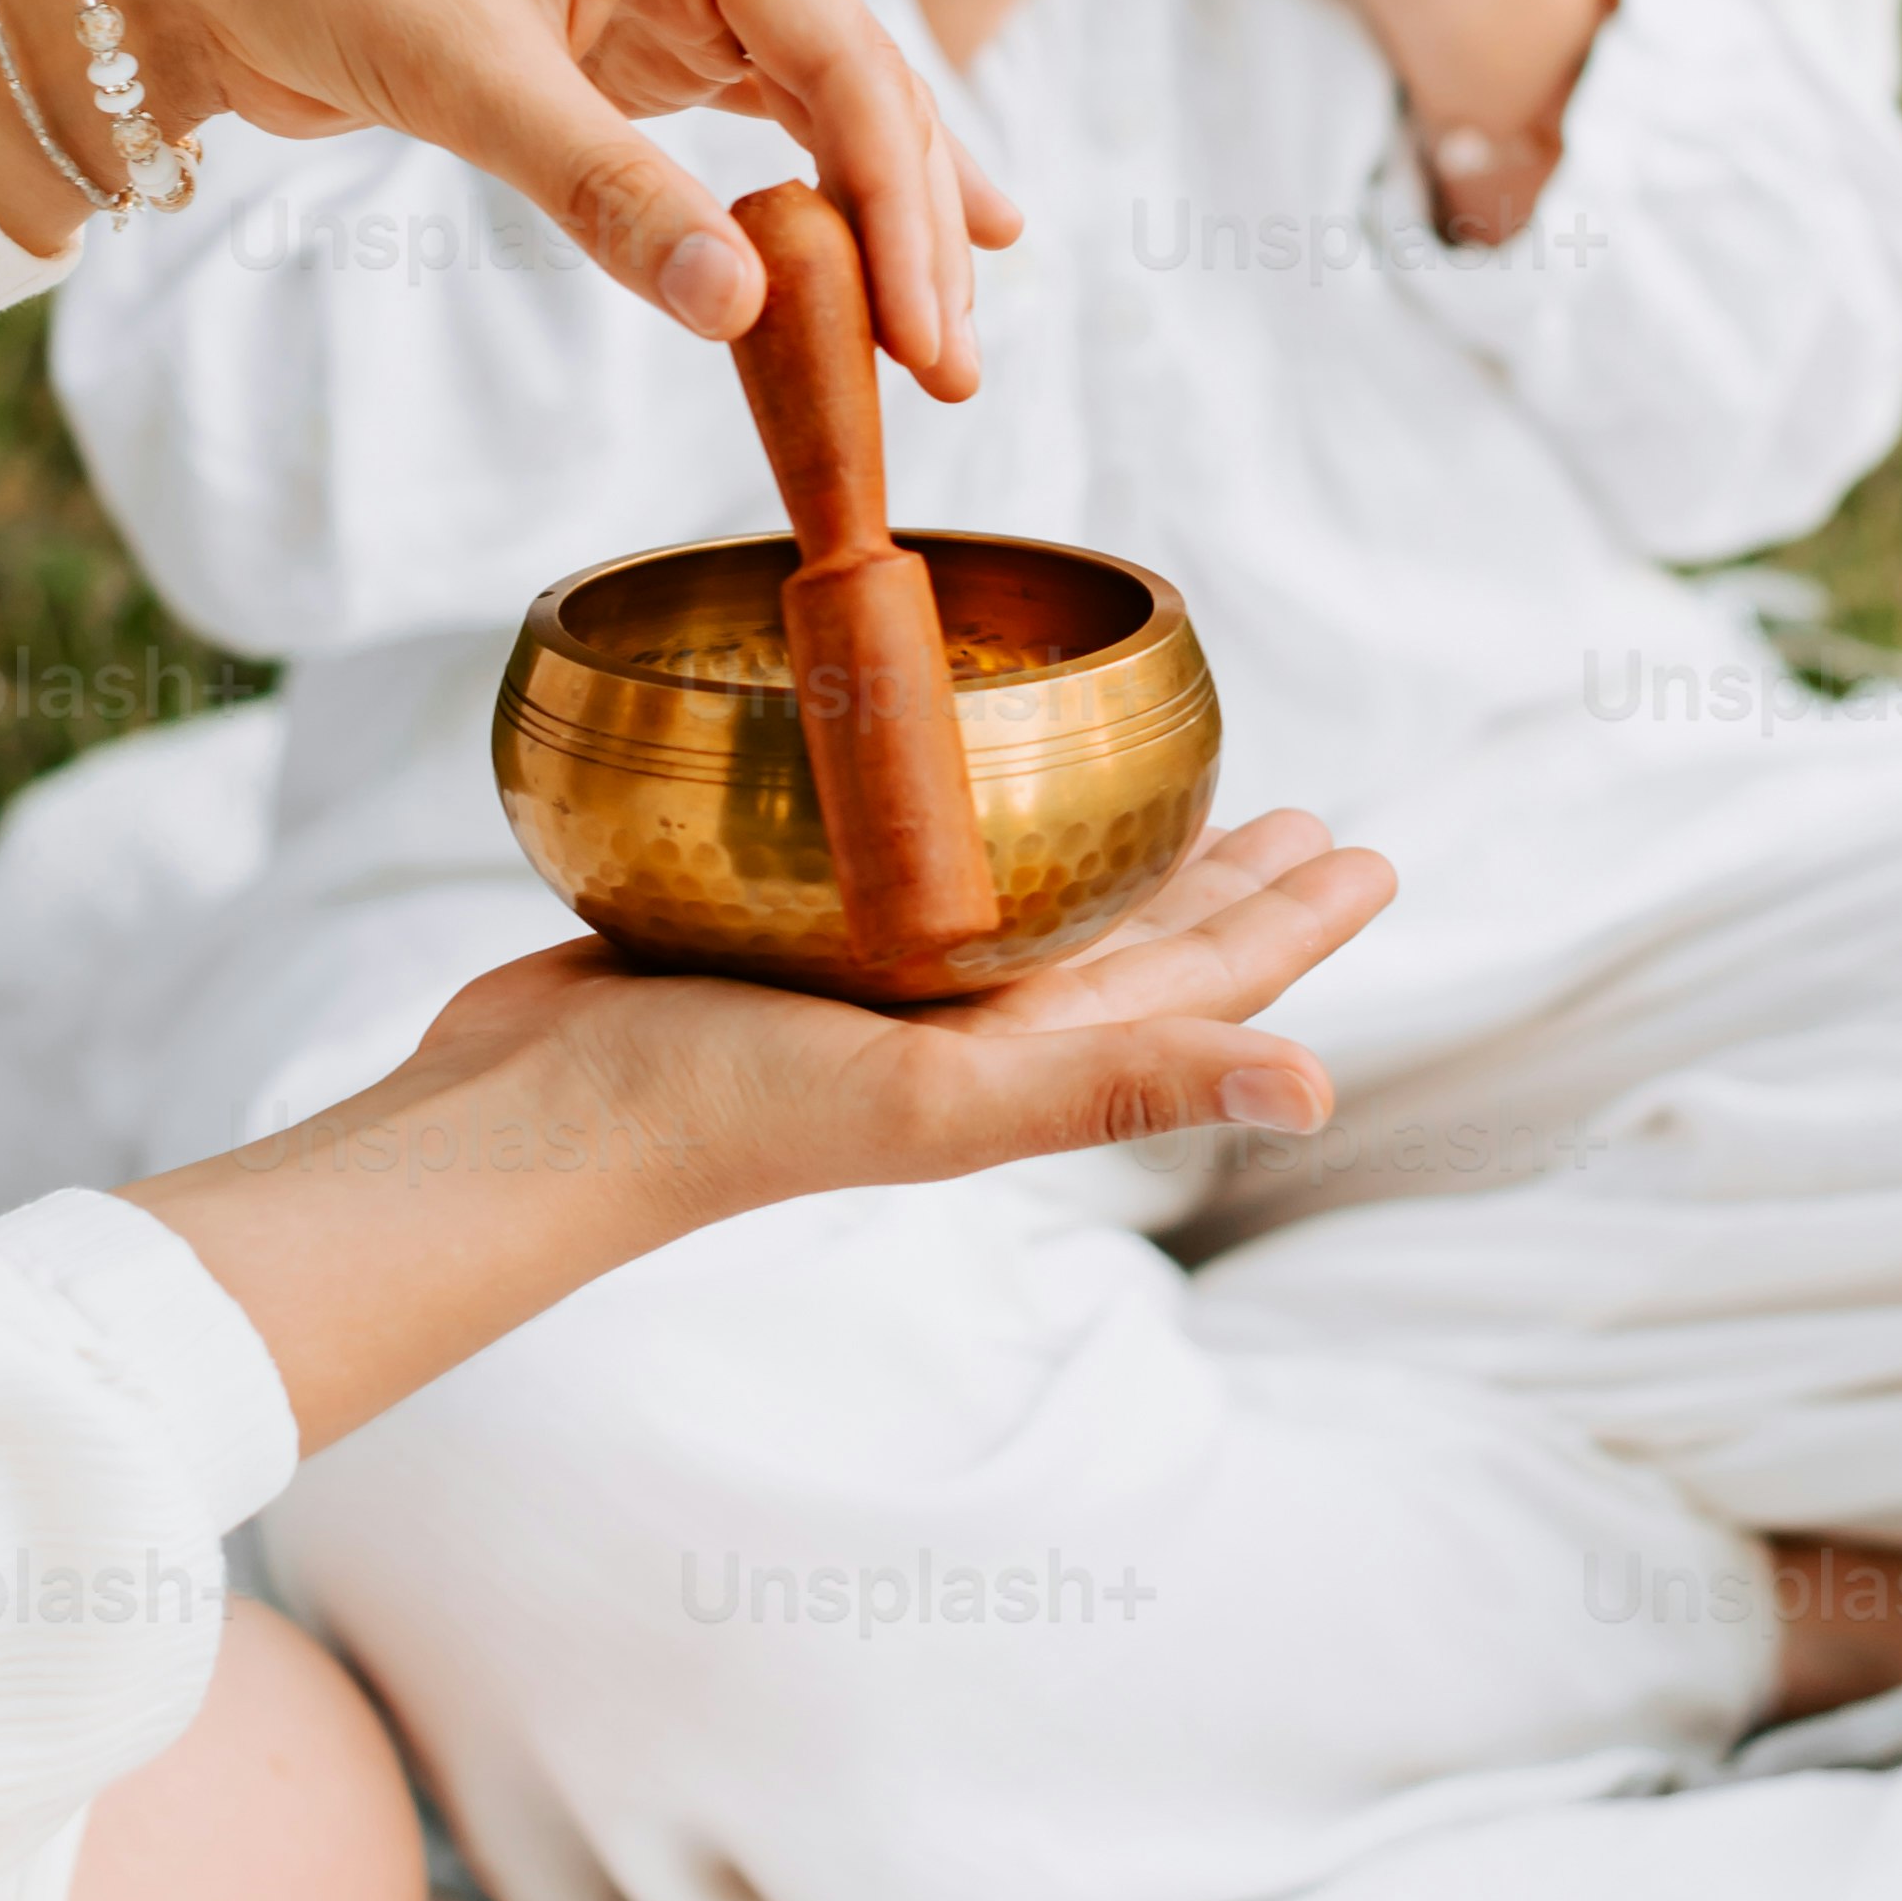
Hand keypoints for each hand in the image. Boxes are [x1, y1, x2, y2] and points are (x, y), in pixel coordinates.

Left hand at [0, 0, 1013, 397]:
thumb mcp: (467, 78)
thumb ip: (609, 194)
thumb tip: (746, 314)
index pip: (848, 64)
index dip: (901, 211)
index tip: (927, 338)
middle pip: (866, 90)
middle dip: (917, 231)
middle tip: (956, 375)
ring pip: (833, 113)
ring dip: (885, 226)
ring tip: (944, 349)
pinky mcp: (648, 38)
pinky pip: (770, 125)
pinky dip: (825, 198)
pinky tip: (902, 258)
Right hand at [126, 813, 1397, 1448]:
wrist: (527, 1122)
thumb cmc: (727, 1114)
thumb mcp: (942, 1097)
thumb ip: (1124, 1086)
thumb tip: (1319, 1091)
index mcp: (1023, 1054)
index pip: (1198, 979)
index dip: (1290, 923)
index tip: (1374, 855)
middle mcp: (960, 1017)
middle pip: (1131, 934)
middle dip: (1222, 881)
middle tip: (1305, 818)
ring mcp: (868, 978)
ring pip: (1022, 894)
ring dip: (1104, 850)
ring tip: (1163, 793)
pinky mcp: (777, 927)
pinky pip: (900, 860)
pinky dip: (947, 816)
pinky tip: (941, 778)